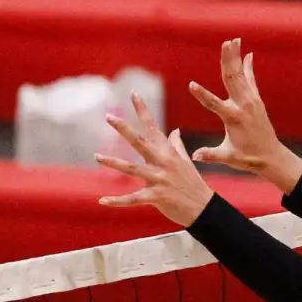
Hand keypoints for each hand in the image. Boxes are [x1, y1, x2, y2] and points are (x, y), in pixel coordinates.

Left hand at [96, 93, 215, 228]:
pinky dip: (117, 201)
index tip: (133, 93)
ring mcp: (159, 179)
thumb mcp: (186, 161)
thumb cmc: (193, 184)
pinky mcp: (157, 197)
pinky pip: (133, 199)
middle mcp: (163, 162)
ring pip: (132, 169)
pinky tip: (102, 201)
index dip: (143, 110)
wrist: (205, 208)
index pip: (153, 127)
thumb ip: (177, 145)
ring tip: (97, 156)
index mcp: (168, 152)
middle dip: (124, 129)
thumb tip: (174, 130)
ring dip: (113, 163)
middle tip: (108, 116)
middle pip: (140, 142)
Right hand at [188, 38, 301, 194]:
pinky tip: (248, 55)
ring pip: (241, 75)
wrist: (271, 156)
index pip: (214, 104)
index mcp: (233, 119)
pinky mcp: (257, 101)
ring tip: (233, 41)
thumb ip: (210, 155)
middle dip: (228, 60)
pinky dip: (249, 67)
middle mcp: (243, 106)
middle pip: (232, 78)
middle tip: (225, 43)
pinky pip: (251, 80)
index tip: (191, 84)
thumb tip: (194, 156)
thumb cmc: (247, 158)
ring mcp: (252, 101)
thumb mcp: (228, 157)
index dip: (202, 95)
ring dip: (236, 57)